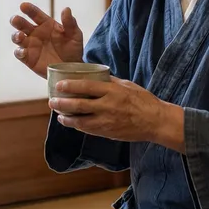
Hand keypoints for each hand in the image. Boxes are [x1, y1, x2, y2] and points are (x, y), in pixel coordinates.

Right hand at [10, 2, 83, 78]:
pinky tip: (23, 51)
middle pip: (22, 24)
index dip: (29, 9)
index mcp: (46, 24)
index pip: (35, 14)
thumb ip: (70, 23)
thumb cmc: (73, 49)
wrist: (71, 69)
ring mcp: (30, 45)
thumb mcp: (75, 35)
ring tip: (20, 35)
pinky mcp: (28, 58)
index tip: (23, 6)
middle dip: (17, 21)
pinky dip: (19, 52)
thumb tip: (67, 9)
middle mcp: (35, 33)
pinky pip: (19, 54)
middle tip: (15, 20)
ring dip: (16, 35)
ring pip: (17, 38)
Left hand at [49, 77, 185, 152]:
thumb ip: (109, 82)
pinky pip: (90, 131)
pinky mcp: (109, 133)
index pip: (86, 87)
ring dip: (67, 119)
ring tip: (59, 115)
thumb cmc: (143, 100)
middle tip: (52, 101)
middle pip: (79, 106)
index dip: (70, 86)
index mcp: (112, 91)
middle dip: (62, 104)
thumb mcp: (126, 85)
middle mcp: (108, 106)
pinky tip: (72, 123)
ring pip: (81, 122)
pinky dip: (79, 127)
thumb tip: (94, 75)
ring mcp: (108, 122)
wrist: (156, 121)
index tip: (58, 85)